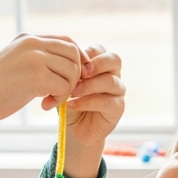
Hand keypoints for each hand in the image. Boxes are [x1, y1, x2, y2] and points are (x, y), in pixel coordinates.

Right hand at [0, 34, 83, 165]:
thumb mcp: (17, 65)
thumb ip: (38, 61)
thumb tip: (68, 66)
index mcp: (28, 39)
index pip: (66, 41)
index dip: (77, 59)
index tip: (74, 78)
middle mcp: (33, 43)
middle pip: (73, 53)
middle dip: (75, 75)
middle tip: (62, 92)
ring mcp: (35, 57)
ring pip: (72, 71)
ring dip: (66, 89)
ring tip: (49, 100)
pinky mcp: (36, 75)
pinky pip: (64, 86)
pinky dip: (59, 99)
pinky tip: (44, 105)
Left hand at [62, 45, 124, 177]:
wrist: (74, 128)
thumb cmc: (70, 101)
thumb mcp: (65, 83)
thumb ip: (67, 71)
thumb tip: (60, 60)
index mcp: (101, 65)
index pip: (100, 49)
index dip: (87, 53)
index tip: (71, 61)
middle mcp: (113, 75)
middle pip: (114, 59)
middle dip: (97, 64)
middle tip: (81, 73)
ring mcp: (118, 92)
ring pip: (111, 81)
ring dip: (90, 85)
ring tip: (72, 92)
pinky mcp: (118, 108)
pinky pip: (108, 102)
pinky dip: (88, 102)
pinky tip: (72, 105)